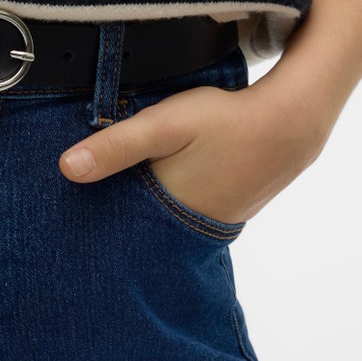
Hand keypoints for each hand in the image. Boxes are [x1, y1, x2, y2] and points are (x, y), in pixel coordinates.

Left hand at [58, 72, 335, 224]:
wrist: (295, 120)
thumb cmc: (226, 121)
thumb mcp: (163, 125)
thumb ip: (116, 146)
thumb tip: (67, 168)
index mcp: (168, 218)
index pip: (119, 240)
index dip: (94, 237)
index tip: (68, 233)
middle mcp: (192, 230)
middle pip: (141, 234)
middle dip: (116, 228)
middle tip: (85, 222)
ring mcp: (216, 221)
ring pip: (166, 222)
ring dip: (147, 213)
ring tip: (120, 203)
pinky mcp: (231, 206)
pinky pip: (189, 210)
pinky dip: (174, 201)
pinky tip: (167, 184)